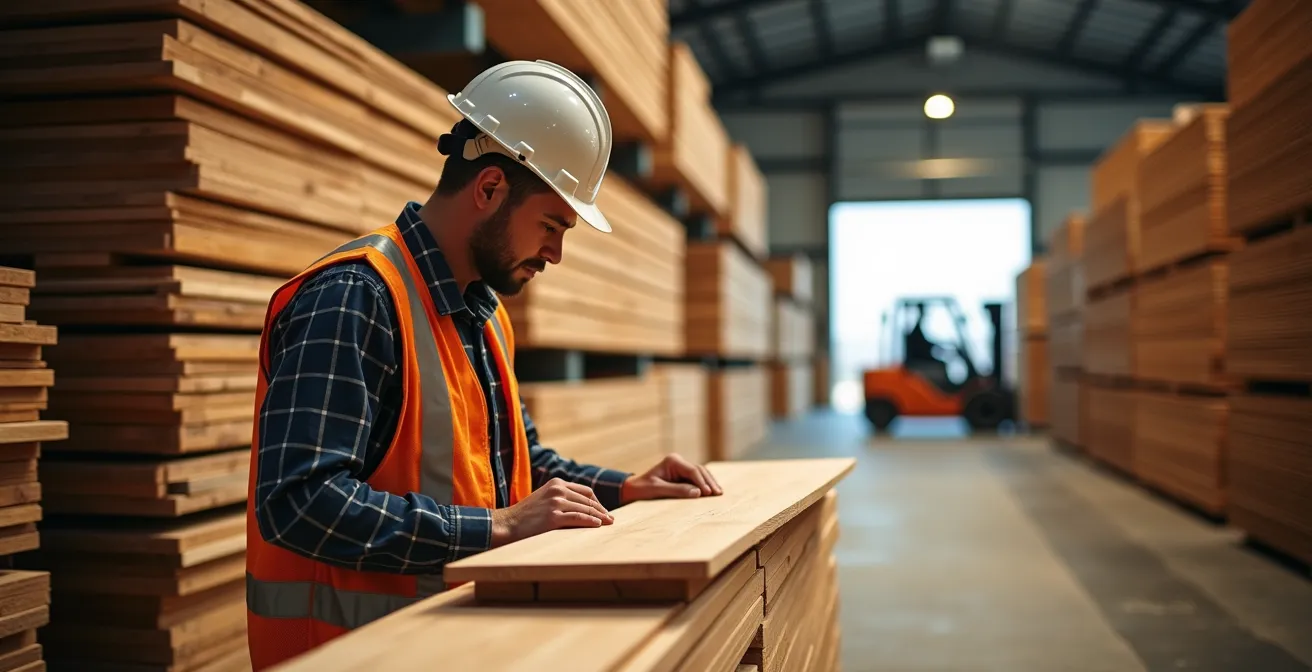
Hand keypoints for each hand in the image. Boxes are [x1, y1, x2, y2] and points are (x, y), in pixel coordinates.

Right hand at [490, 478, 613, 547]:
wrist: (507, 524)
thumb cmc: (526, 515)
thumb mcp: (544, 499)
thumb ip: (561, 499)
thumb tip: (582, 508)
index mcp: (557, 483)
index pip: (585, 491)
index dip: (597, 502)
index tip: (603, 512)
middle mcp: (557, 490)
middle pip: (588, 500)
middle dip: (601, 510)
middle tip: (611, 519)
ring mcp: (556, 502)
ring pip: (585, 509)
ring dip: (599, 517)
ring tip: (608, 524)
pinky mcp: (553, 516)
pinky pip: (578, 518)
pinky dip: (590, 522)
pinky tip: (598, 526)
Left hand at [621, 454, 722, 504]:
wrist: (633, 490)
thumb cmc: (642, 488)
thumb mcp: (657, 490)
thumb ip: (677, 490)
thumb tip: (698, 492)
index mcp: (673, 461)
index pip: (692, 470)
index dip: (702, 482)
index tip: (708, 493)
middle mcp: (679, 462)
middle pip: (700, 470)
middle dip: (709, 482)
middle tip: (718, 494)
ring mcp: (681, 468)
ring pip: (701, 474)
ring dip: (709, 483)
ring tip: (719, 494)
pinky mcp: (682, 476)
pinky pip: (697, 480)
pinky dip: (704, 486)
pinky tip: (712, 493)